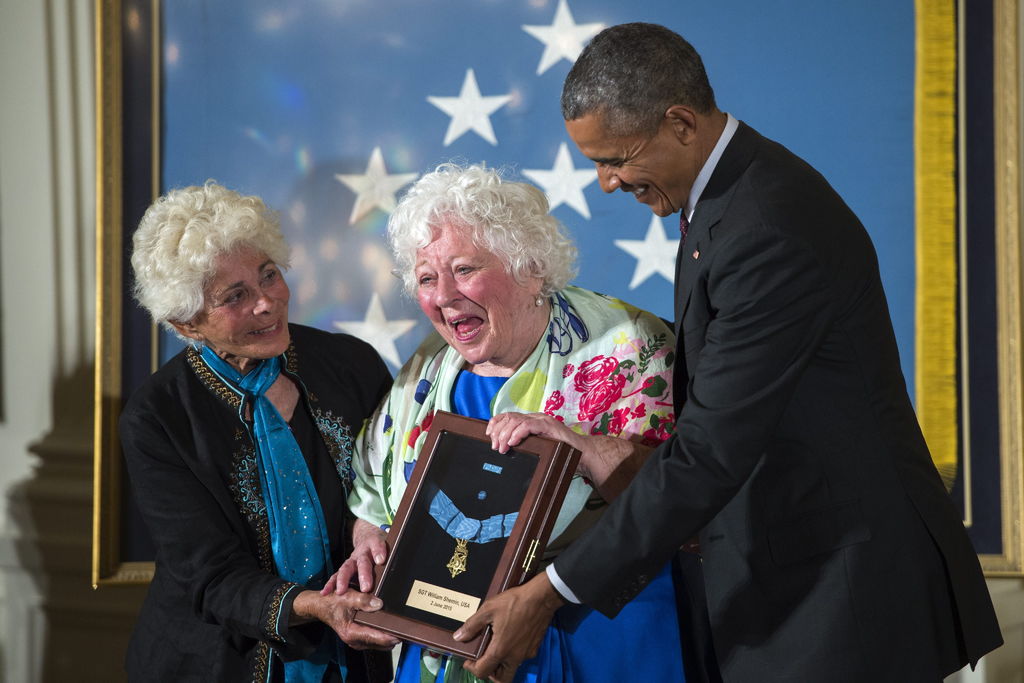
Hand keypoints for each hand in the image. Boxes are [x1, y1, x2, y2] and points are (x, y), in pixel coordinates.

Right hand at [292, 589, 398, 650]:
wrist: (321, 605)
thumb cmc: (332, 601)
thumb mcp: (347, 597)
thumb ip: (363, 600)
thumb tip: (380, 604)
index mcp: (352, 632)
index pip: (376, 638)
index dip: (390, 636)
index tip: (403, 632)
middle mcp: (354, 640)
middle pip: (379, 643)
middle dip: (392, 637)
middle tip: (407, 629)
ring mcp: (356, 640)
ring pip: (378, 643)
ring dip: (388, 637)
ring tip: (400, 628)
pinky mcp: (358, 637)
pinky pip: (374, 639)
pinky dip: (382, 635)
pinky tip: (389, 627)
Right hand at [322, 519, 387, 594]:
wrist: (367, 537)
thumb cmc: (379, 545)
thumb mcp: (386, 544)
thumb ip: (387, 550)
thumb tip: (393, 560)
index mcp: (374, 543)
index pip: (376, 544)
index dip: (378, 550)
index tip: (381, 559)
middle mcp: (362, 552)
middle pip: (362, 561)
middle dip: (363, 574)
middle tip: (366, 587)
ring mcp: (352, 560)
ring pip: (346, 568)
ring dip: (343, 580)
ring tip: (340, 591)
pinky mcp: (345, 568)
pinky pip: (336, 575)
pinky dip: (330, 584)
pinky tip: (325, 592)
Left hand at [453, 572, 563, 682]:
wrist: (542, 597)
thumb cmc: (515, 602)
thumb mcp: (489, 609)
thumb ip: (472, 625)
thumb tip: (459, 637)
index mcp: (500, 650)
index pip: (483, 672)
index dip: (472, 669)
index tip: (468, 660)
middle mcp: (514, 656)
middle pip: (501, 679)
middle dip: (490, 673)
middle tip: (483, 660)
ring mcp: (526, 653)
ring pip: (512, 670)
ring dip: (501, 666)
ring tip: (494, 648)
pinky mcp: (534, 647)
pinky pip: (521, 658)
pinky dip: (512, 655)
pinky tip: (509, 639)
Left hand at [486, 412, 649, 501]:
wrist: (582, 455)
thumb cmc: (562, 454)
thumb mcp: (538, 448)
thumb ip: (525, 445)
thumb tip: (505, 450)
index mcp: (531, 421)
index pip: (508, 416)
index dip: (495, 423)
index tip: (488, 435)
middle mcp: (535, 417)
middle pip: (509, 417)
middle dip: (498, 431)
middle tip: (495, 446)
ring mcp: (542, 420)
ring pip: (515, 420)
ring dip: (505, 434)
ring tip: (503, 447)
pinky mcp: (548, 425)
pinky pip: (528, 425)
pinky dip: (517, 433)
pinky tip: (513, 442)